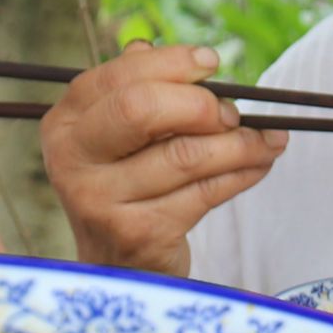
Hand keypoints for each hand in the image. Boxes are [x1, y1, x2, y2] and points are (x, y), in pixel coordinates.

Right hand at [35, 43, 287, 274]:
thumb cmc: (129, 190)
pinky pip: (205, 192)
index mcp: (64, 124)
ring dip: (239, 143)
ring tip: (267, 139)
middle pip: (141, 109)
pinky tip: (259, 165)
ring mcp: (99, 201)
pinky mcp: (137, 234)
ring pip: (185, 155)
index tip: (212, 63)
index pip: (119, 77)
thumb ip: (147, 93)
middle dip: (200, 104)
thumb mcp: (122, 140)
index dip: (172, 63)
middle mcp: (71, 160)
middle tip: (233, 113)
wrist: (119, 271)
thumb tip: (198, 61)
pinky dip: (242, 173)